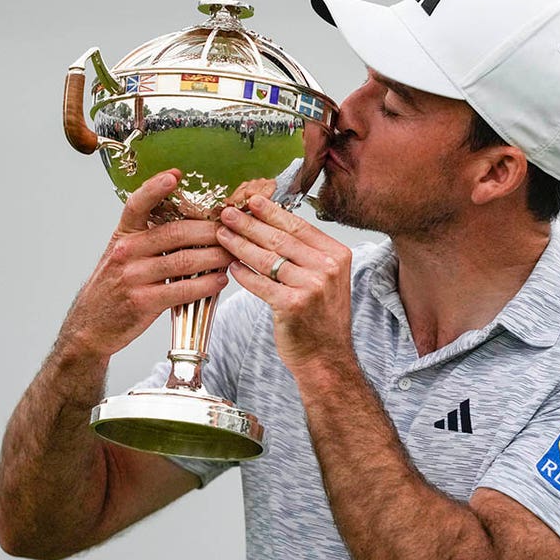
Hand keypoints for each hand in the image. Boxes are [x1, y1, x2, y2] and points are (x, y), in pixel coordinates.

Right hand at [59, 170, 234, 359]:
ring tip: (232, 253)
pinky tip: (219, 280)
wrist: (90, 325)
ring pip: (183, 260)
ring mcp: (133, 277)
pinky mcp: (143, 302)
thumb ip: (148, 239)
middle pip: (175, 232)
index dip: (155, 188)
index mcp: (123, 236)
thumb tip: (191, 225)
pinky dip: (205, 284)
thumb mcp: (122, 255)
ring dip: (214, 256)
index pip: (136, 205)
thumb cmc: (113, 287)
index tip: (175, 176)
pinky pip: (182, 290)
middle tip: (231, 228)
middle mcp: (126, 252)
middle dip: (209, 230)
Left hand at [216, 195, 353, 374]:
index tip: (251, 201)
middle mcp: (327, 268)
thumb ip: (306, 253)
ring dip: (240, 244)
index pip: (299, 226)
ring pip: (267, 259)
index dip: (272, 212)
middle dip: (249, 224)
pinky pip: (260, 283)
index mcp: (337, 255)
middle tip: (227, 213)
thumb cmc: (322, 317)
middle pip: (280, 239)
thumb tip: (273, 224)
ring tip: (222, 235)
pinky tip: (231, 266)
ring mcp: (311, 286)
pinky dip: (243, 274)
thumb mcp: (326, 278)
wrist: (327, 357)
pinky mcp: (291, 305)